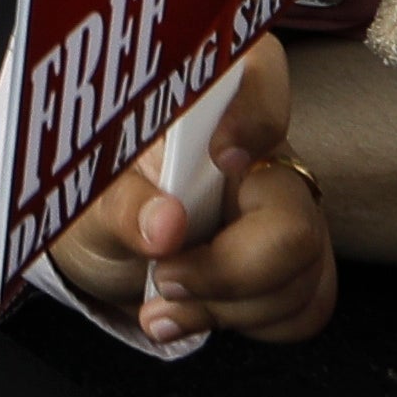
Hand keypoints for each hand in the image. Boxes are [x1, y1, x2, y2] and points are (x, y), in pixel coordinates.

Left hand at [42, 37, 336, 347]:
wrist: (113, 253)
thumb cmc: (102, 199)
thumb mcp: (90, 196)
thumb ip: (124, 204)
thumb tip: (166, 225)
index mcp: (212, 98)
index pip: (262, 73)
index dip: (254, 115)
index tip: (222, 156)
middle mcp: (264, 147)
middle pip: (292, 212)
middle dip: (227, 269)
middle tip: (166, 278)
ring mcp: (292, 206)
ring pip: (301, 271)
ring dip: (224, 305)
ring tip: (165, 300)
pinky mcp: (303, 262)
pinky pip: (305, 307)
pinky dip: (247, 324)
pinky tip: (202, 309)